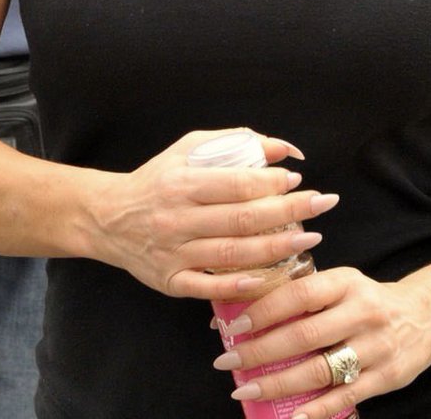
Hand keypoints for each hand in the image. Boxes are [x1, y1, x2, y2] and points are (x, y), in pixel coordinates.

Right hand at [85, 129, 339, 301]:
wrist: (108, 218)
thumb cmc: (157, 179)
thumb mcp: (189, 149)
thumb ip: (236, 142)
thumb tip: (285, 149)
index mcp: (182, 184)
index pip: (236, 184)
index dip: (271, 183)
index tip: (297, 180)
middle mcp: (178, 219)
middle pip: (242, 219)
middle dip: (288, 212)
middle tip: (322, 205)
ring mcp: (175, 253)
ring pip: (234, 254)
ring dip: (277, 248)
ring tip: (310, 238)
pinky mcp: (171, 281)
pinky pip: (211, 287)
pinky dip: (242, 285)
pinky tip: (270, 277)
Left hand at [211, 267, 430, 417]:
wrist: (426, 315)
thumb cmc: (367, 299)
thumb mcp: (341, 284)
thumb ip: (300, 294)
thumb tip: (239, 309)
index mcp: (346, 282)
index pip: (299, 294)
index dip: (264, 310)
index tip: (235, 325)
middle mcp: (362, 312)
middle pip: (304, 335)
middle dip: (261, 350)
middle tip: (228, 360)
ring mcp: (375, 347)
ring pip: (320, 370)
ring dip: (278, 383)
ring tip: (246, 388)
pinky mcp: (385, 378)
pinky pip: (343, 398)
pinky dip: (315, 411)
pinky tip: (290, 417)